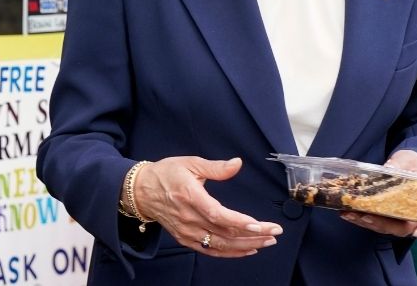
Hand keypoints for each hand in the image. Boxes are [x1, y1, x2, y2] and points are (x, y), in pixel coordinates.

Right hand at [131, 156, 281, 257]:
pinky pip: (210, 250)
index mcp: (190, 197)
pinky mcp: (185, 239)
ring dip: (245, 246)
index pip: (218, 215)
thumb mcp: (189, 163)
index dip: (240, 222)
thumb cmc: (165, 174)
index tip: (259, 224)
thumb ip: (216, 167)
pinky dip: (230, 253)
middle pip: (224, 232)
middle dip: (252, 235)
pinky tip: (247, 250)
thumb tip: (237, 163)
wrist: (141, 191)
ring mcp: (187, 231)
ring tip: (267, 241)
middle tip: (274, 232)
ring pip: (220, 245)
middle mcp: (188, 218)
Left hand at [340, 150, 416, 237]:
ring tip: (349, 214)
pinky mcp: (386, 216)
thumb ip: (401, 164)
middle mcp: (416, 214)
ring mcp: (400, 218)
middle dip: (383, 225)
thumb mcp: (409, 159)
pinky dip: (361, 219)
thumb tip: (390, 169)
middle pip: (404, 228)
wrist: (405, 165)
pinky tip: (347, 213)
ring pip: (386, 228)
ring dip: (367, 223)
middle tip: (365, 217)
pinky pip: (375, 222)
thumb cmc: (412, 164)